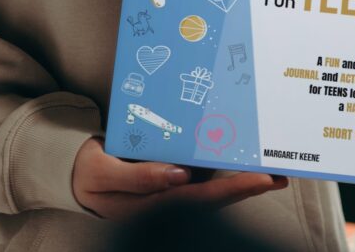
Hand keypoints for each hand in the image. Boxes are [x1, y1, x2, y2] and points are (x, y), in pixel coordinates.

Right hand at [72, 138, 287, 220]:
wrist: (73, 177)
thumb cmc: (89, 173)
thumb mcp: (103, 174)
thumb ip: (139, 178)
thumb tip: (179, 175)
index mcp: (154, 206)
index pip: (201, 200)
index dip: (232, 189)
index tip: (261, 179)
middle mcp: (169, 201)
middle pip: (216, 197)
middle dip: (249, 184)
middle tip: (281, 172)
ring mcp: (172, 191)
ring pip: (213, 187)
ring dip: (241, 176)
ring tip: (272, 160)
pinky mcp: (171, 178)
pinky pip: (201, 175)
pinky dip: (222, 164)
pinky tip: (240, 148)